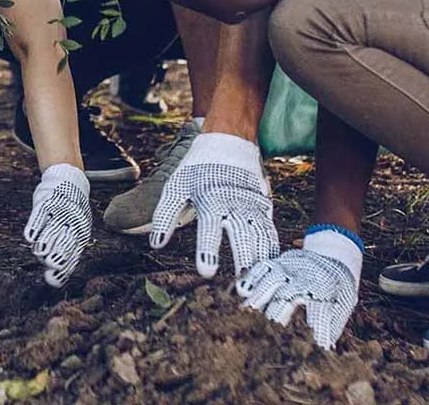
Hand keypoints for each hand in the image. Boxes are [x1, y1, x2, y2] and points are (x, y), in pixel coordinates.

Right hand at [25, 163, 90, 286]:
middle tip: (51, 263)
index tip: (52, 278)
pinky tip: (30, 237)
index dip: (62, 268)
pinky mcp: (47, 202)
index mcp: (80, 234)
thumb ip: (65, 255)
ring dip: (46, 241)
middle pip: (64, 242)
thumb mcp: (75, 232)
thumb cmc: (70, 215)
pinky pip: (40, 214)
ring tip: (41, 252)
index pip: (72, 255)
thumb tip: (53, 279)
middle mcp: (71, 224)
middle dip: (57, 254)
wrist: (69, 181)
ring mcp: (59, 212)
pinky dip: (35, 226)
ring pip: (52, 229)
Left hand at [150, 133, 278, 277]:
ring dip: (260, 260)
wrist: (228, 139)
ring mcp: (252, 204)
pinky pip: (270, 229)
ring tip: (259, 284)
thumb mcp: (177, 186)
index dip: (207, 250)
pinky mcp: (263, 205)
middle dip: (243, 262)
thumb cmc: (198, 168)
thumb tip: (156, 244)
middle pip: (241, 235)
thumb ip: (166, 215)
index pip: (209, 228)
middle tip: (243, 289)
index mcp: (210, 199)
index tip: (206, 273)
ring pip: (260, 235)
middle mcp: (234, 202)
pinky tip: (272, 266)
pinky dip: (272, 248)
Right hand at [238, 229, 362, 349]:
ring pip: (270, 281)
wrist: (333, 252)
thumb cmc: (339, 284)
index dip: (318, 333)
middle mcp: (304, 277)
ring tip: (246, 313)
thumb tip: (326, 349)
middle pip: (287, 298)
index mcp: (324, 289)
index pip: (320, 314)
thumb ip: (334, 325)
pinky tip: (241, 291)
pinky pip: (261, 267)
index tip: (315, 348)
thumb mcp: (344, 303)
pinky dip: (251, 278)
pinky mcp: (278, 260)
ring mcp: (288, 267)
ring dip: (258, 299)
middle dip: (277, 318)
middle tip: (267, 336)